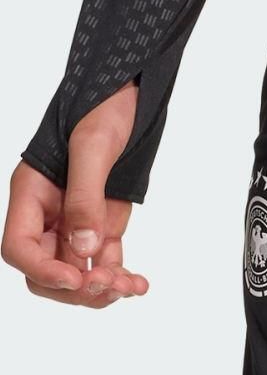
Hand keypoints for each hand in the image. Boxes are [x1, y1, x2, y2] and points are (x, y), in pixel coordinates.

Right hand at [3, 81, 149, 303]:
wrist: (131, 86)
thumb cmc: (104, 104)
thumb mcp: (93, 145)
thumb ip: (85, 197)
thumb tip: (84, 250)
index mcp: (31, 193)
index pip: (20, 247)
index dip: (43, 270)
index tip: (76, 279)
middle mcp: (49, 212)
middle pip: (47, 270)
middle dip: (74, 286)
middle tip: (107, 285)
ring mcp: (76, 219)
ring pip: (77, 272)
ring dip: (101, 288)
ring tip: (131, 287)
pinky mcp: (102, 221)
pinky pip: (103, 260)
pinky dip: (119, 276)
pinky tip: (139, 285)